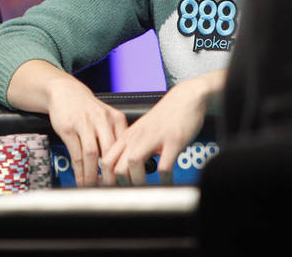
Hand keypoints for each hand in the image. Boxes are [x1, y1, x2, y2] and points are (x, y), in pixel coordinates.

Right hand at [40, 69, 127, 186]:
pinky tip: (81, 179)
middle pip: (110, 151)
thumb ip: (117, 136)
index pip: (126, 146)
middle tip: (112, 190)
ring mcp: (84, 123)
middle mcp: (102, 119)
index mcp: (116, 118)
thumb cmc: (88, 109)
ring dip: (93, 174)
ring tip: (94, 187)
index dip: (126, 166)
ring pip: (92, 154)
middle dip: (111, 174)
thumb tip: (127, 164)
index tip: (127, 182)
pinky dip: (79, 170)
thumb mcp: (107, 117)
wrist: (65, 91)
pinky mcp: (68, 128)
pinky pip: (75, 153)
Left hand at [102, 69, 223, 184]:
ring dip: (138, 181)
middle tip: (129, 193)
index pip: (106, 159)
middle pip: (116, 165)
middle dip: (120, 184)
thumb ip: (132, 147)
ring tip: (145, 189)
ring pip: (134, 164)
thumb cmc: (165, 117)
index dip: (106, 178)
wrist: (185, 99)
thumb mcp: (142, 131)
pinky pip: (164, 166)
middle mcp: (137, 137)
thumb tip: (124, 170)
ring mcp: (154, 138)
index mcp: (128, 136)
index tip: (112, 190)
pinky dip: (164, 179)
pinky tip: (167, 182)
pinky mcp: (173, 141)